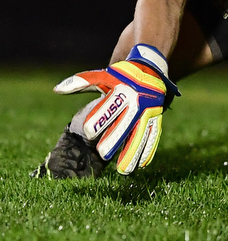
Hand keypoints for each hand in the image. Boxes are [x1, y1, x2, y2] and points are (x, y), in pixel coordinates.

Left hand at [54, 44, 178, 174]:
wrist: (151, 69)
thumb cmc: (122, 76)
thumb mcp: (104, 77)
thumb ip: (81, 83)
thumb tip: (56, 90)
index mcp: (122, 90)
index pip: (109, 106)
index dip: (99, 119)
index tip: (88, 133)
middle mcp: (137, 101)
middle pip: (126, 123)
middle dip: (115, 138)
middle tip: (103, 154)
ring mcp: (149, 110)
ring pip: (141, 133)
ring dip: (133, 152)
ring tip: (124, 171)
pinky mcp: (157, 117)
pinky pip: (153, 135)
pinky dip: (148, 150)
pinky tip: (141, 165)